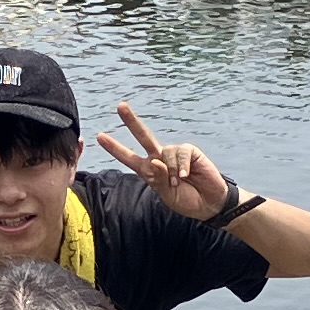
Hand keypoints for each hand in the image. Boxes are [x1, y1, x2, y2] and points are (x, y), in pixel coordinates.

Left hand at [102, 101, 229, 221]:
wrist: (209, 204)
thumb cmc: (186, 200)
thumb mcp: (167, 194)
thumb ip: (158, 179)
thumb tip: (156, 161)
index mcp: (150, 170)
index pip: (129, 158)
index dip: (115, 148)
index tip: (100, 137)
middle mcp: (160, 158)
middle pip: (143, 136)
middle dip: (132, 121)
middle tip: (121, 106)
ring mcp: (174, 153)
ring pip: (165, 152)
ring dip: (171, 171)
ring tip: (180, 182)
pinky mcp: (189, 151)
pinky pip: (180, 153)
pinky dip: (182, 166)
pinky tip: (187, 175)